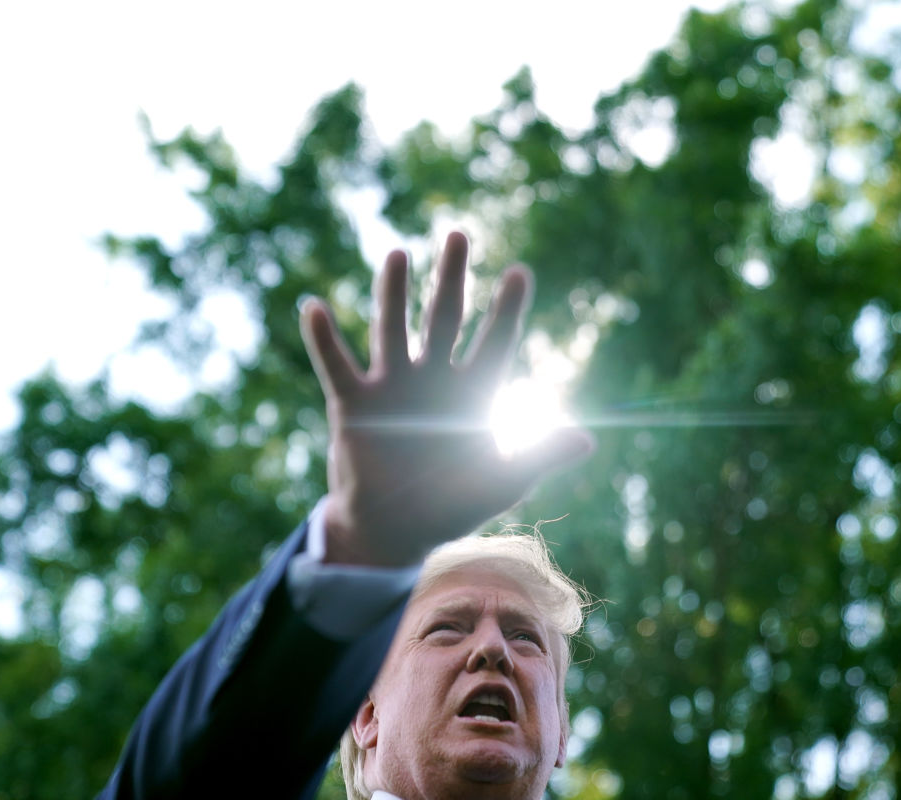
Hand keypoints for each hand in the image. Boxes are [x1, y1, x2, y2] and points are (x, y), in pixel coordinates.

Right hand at [299, 231, 593, 566]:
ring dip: (394, 293)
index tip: (519, 273)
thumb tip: (586, 440)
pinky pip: (336, 366)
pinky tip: (314, 307)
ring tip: (398, 254)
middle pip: (444, 318)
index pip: (494, 343)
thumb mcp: (501, 483)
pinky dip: (324, 340)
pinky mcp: (353, 405)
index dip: (507, 310)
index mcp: (471, 394)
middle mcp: (432, 380)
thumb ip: (538, 457)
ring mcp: (391, 388)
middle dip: (452, 278)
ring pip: (393, 329)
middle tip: (459, 234)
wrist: (396, 531)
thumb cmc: (452, 505)